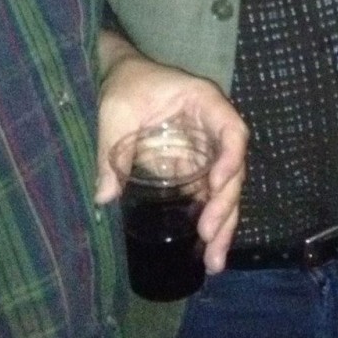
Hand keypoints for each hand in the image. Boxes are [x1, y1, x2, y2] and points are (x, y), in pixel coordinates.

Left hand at [96, 30, 246, 272]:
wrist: (125, 76)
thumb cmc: (126, 85)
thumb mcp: (116, 111)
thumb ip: (110, 151)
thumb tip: (105, 197)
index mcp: (204, 104)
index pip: (232, 131)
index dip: (230, 159)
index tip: (215, 184)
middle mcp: (214, 128)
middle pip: (232, 169)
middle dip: (225, 206)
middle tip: (209, 238)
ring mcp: (207, 150)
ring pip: (224, 189)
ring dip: (222, 224)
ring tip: (213, 262)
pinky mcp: (195, 167)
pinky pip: (208, 195)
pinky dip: (209, 220)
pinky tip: (204, 249)